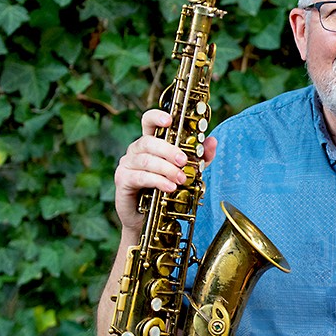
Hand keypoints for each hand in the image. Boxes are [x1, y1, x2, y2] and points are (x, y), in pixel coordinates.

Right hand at [113, 109, 217, 232]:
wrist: (149, 219)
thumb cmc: (166, 190)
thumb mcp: (188, 171)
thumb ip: (200, 157)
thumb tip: (212, 141)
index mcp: (151, 143)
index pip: (148, 122)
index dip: (157, 117)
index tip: (169, 120)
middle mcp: (136, 150)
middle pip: (149, 141)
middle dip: (169, 150)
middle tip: (184, 161)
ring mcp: (127, 164)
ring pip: (146, 160)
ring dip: (166, 169)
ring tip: (181, 179)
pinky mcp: (123, 180)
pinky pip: (140, 177)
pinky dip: (157, 181)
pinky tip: (169, 187)